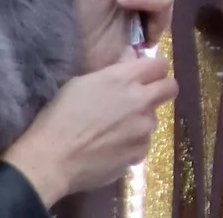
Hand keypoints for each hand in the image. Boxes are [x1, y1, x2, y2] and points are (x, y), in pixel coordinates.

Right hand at [2, 53, 174, 203]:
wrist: (52, 160)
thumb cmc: (59, 118)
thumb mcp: (81, 83)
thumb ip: (113, 72)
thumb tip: (130, 62)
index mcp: (124, 79)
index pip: (160, 65)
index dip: (153, 69)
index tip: (145, 76)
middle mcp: (140, 101)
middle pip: (170, 88)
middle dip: (160, 90)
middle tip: (141, 98)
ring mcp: (142, 129)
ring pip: (153, 119)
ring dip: (140, 121)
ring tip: (113, 131)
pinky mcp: (139, 153)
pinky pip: (143, 143)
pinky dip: (132, 144)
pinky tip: (111, 148)